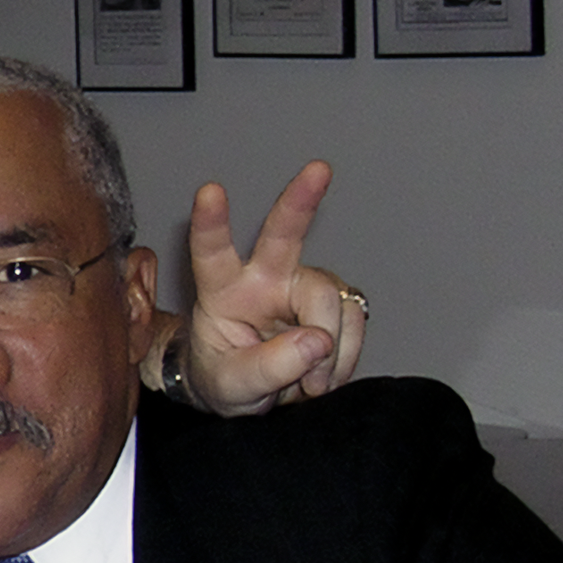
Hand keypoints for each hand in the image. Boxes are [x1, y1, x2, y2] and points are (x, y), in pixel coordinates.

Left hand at [179, 160, 367, 414]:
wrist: (249, 394)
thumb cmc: (225, 378)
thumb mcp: (233, 386)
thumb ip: (268, 367)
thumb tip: (318, 341)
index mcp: (224, 291)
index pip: (212, 254)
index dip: (211, 223)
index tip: (208, 191)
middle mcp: (265, 278)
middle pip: (284, 235)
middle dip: (301, 200)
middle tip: (317, 169)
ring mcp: (302, 286)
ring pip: (331, 301)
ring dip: (328, 351)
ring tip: (308, 385)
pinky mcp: (335, 301)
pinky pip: (353, 322)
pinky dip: (345, 357)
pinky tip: (325, 375)